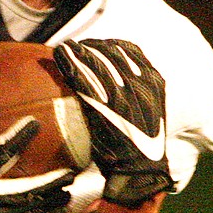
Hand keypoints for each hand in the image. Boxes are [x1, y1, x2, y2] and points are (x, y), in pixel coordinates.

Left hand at [53, 38, 172, 207]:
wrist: (139, 168)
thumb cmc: (140, 143)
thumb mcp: (148, 113)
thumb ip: (136, 94)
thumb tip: (117, 81)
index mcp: (153, 82)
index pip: (130, 51)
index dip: (110, 45)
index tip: (96, 45)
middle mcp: (139, 83)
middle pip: (111, 53)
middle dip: (91, 47)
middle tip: (75, 47)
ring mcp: (122, 93)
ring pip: (95, 62)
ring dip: (77, 52)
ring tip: (64, 48)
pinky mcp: (104, 105)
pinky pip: (83, 79)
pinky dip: (69, 65)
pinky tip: (59, 58)